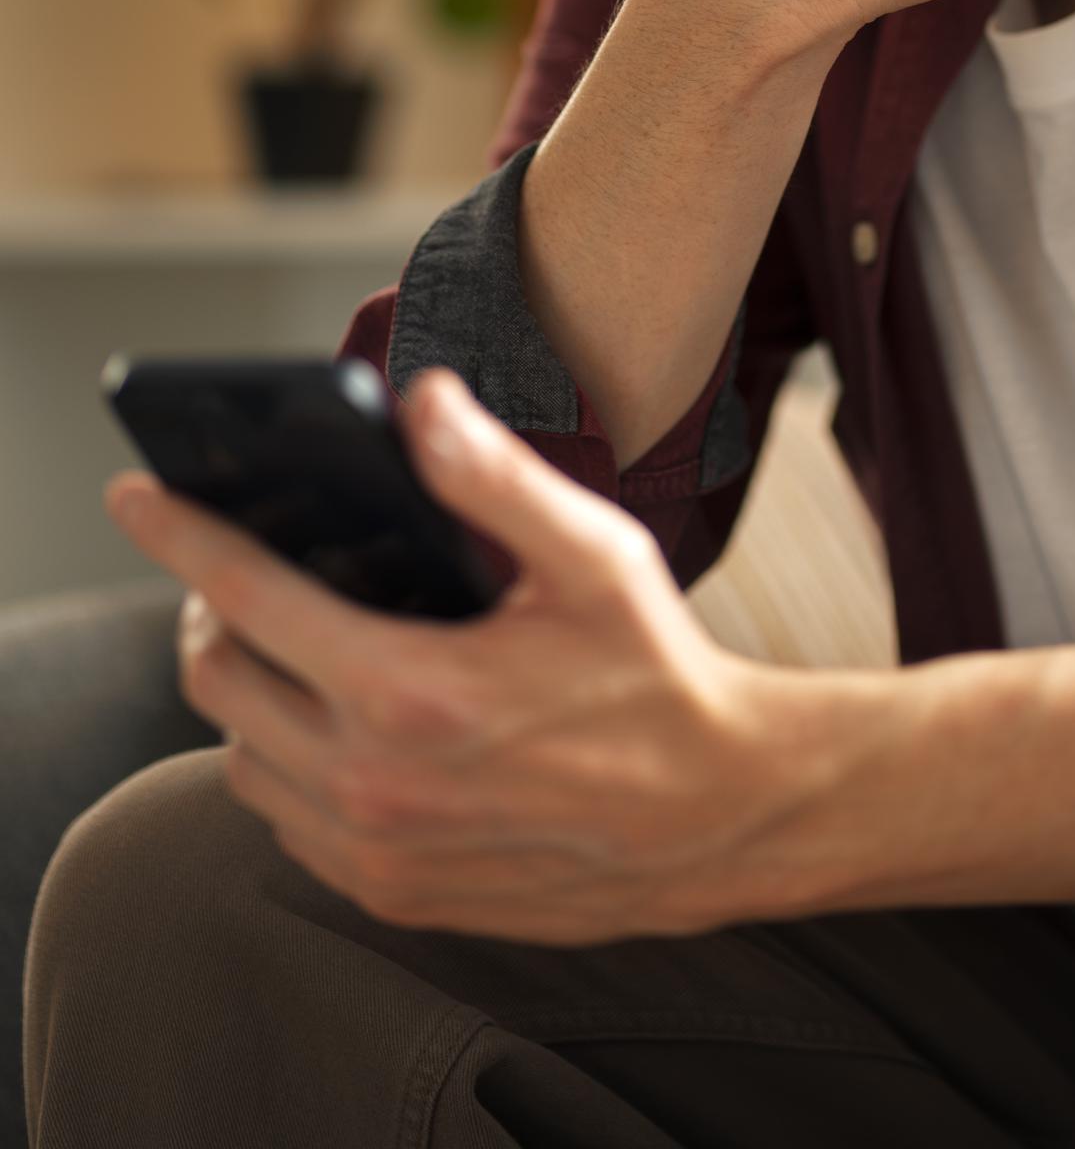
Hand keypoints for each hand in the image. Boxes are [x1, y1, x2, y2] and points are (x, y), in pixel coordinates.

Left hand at [105, 367, 799, 944]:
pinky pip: (286, 824)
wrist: (716, 812)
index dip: (181, 535)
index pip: (247, 597)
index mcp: (411, 690)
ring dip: (246, 692)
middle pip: (220, 680)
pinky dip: (284, 763)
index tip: (136, 497)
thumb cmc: (657, 673)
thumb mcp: (594, 554)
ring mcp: (377, 851)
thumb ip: (495, 474)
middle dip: (208, 610)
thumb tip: (417, 400)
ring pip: (242, 759)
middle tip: (242, 567)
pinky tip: (333, 721)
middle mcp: (375, 783)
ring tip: (289, 640)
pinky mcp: (394, 895)